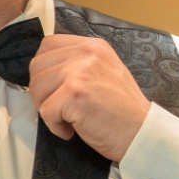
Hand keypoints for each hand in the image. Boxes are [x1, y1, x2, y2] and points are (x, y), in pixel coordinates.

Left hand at [27, 33, 151, 161]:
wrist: (142, 133)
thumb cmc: (124, 111)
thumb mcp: (105, 72)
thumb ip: (80, 64)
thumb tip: (47, 71)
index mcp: (93, 46)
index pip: (48, 45)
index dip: (44, 70)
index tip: (54, 88)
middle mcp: (86, 53)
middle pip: (37, 66)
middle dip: (42, 91)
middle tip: (60, 107)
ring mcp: (79, 72)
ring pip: (36, 88)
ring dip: (47, 108)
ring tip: (69, 118)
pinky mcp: (74, 93)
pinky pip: (45, 112)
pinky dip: (55, 127)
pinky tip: (72, 130)